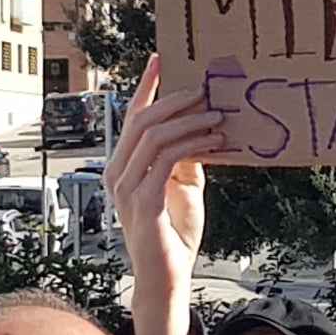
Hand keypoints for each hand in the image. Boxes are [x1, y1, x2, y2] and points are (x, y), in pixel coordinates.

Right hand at [108, 57, 227, 334]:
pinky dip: (193, 146)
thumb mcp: (182, 185)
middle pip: (142, 121)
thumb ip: (184, 157)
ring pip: (154, 137)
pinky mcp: (143, 203)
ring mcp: (126, 188)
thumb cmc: (173, 232)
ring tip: (218, 115)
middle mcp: (117, 173)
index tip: (162, 58)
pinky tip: (216, 141)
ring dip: (189, 121)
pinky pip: (167, 162)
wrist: (166, 276)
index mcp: (122, 166)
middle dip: (175, 99)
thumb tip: (201, 126)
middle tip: (206, 88)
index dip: (146, 86)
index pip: (132, 117)